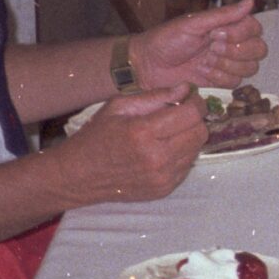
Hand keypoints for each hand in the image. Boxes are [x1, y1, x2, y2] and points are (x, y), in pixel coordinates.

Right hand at [49, 87, 204, 203]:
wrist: (79, 176)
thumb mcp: (119, 106)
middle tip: (179, 114)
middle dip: (194, 119)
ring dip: (188, 137)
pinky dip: (181, 154)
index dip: (195, 102)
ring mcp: (162, 178)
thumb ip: (155, 96)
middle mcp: (157, 158)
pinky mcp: (163, 190)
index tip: (189, 97)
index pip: (191, 114)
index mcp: (143, 133)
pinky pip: (187, 166)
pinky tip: (162, 150)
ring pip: (197, 149)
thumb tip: (185, 89)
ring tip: (167, 133)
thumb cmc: (96, 136)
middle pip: (200, 132)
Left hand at [129, 1, 264, 89]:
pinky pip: (236, 83)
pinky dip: (220, 79)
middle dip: (236, 52)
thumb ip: (224, 15)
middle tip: (211, 49)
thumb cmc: (167, 40)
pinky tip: (203, 73)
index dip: (241, 34)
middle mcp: (231, 43)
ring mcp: (226, 63)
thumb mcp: (194, 23)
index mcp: (227, 25)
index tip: (216, 35)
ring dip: (227, 66)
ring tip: (206, 62)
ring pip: (250, 69)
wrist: (148, 66)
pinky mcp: (220, 81)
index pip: (255, 29)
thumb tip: (251, 0)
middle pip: (259, 50)